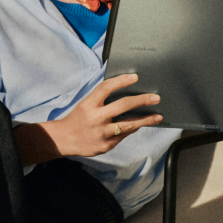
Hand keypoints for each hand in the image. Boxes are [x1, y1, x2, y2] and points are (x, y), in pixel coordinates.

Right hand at [14, 73, 162, 163]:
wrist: (64, 140)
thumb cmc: (77, 119)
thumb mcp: (85, 104)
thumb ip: (101, 99)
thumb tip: (125, 91)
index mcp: (89, 105)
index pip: (106, 88)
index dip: (121, 81)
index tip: (135, 77)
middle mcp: (96, 118)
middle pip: (123, 106)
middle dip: (142, 100)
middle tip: (155, 98)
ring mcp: (102, 133)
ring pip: (129, 125)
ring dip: (146, 120)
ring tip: (158, 116)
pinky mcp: (106, 145)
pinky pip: (124, 135)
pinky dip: (133, 129)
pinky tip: (141, 125)